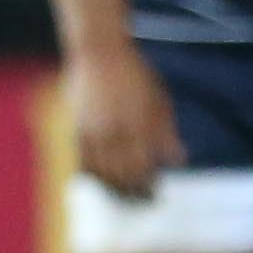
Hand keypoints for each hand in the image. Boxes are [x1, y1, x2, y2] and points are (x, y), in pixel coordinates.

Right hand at [65, 49, 179, 198]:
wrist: (99, 52)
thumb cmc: (134, 74)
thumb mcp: (159, 100)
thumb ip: (167, 132)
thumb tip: (178, 161)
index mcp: (138, 126)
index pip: (143, 168)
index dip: (148, 185)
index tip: (154, 193)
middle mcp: (114, 133)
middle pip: (122, 175)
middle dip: (132, 192)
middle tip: (139, 200)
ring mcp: (92, 132)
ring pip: (100, 172)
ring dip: (111, 187)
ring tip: (120, 193)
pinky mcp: (75, 128)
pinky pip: (81, 160)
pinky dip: (90, 174)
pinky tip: (98, 178)